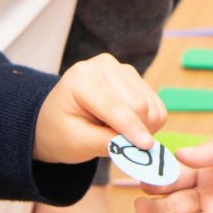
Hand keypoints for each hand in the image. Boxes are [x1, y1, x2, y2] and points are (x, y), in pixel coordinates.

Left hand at [35, 52, 165, 163]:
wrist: (57, 121)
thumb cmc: (62, 133)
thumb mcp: (77, 143)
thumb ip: (107, 143)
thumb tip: (139, 147)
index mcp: (81, 79)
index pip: (115, 106)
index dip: (132, 128)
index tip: (147, 146)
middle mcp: (102, 66)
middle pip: (138, 104)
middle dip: (137, 131)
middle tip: (118, 144)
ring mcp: (119, 67)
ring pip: (150, 104)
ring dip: (143, 126)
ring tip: (116, 132)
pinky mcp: (132, 75)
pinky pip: (155, 103)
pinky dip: (147, 121)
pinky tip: (125, 123)